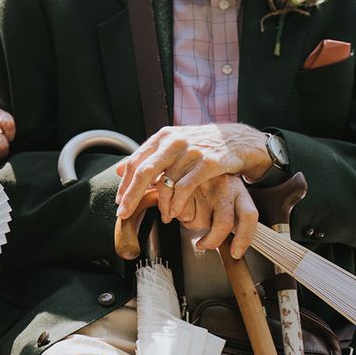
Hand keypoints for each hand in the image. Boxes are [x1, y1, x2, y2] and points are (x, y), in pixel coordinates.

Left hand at [115, 123, 269, 255]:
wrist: (237, 140)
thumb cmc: (201, 145)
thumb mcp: (173, 144)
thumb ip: (147, 157)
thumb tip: (117, 170)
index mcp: (162, 137)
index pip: (135, 162)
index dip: (124, 184)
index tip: (119, 202)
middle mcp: (173, 141)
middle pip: (143, 172)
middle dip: (131, 196)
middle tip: (123, 214)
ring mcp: (190, 151)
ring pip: (165, 182)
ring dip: (160, 205)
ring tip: (162, 217)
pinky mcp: (208, 162)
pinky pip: (185, 188)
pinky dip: (176, 204)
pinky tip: (175, 214)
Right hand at [178, 176, 258, 258]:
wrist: (192, 153)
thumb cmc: (211, 182)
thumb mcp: (227, 194)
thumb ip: (232, 216)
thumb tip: (233, 249)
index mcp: (239, 190)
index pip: (248, 216)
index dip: (244, 238)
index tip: (236, 253)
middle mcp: (223, 186)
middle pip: (223, 224)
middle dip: (211, 241)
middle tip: (203, 244)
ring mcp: (204, 184)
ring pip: (197, 222)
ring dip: (190, 222)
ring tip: (189, 209)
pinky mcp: (183, 183)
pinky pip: (179, 213)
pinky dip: (174, 215)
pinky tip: (175, 206)